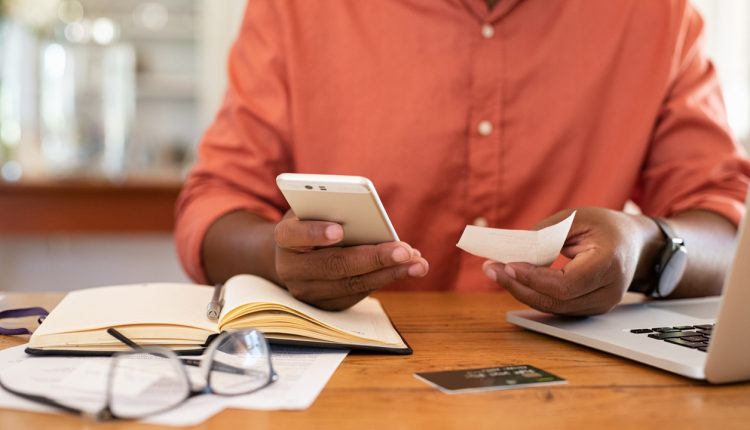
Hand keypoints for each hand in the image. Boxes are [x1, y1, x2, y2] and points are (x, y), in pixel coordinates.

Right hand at [274, 211, 429, 309]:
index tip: (339, 230)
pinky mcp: (326, 306)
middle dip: (373, 258)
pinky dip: (385, 279)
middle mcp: (291, 269)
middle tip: (403, 251)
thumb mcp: (315, 209)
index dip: (315, 233)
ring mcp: (307, 291)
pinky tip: (408, 268)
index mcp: (284, 237)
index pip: (294, 235)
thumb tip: (371, 220)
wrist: (295, 254)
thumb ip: (332, 210)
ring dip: (389, 273)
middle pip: (333, 265)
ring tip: (417, 262)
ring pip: (351, 284)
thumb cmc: (312, 222)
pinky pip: (358, 294)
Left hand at [483, 208, 650, 315]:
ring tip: (495, 272)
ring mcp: (601, 304)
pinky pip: (556, 306)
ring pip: (553, 307)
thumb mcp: (576, 218)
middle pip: (555, 300)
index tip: (509, 265)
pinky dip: (532, 293)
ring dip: (520, 291)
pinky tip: (513, 279)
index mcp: (609, 263)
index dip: (535, 278)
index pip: (567, 284)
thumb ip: (545, 235)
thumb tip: (514, 252)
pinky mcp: (590, 308)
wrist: (633, 243)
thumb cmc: (605, 226)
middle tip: (491, 269)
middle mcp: (608, 291)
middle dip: (518, 285)